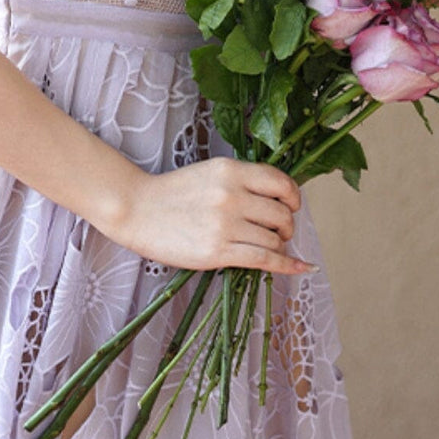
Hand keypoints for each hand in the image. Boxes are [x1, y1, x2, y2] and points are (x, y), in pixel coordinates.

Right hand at [111, 156, 314, 275]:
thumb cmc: (173, 193)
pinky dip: (287, 266)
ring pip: (274, 239)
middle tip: (278, 232)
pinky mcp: (218, 251)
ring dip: (279, 245)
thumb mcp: (210, 173)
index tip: (292, 206)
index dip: (293, 197)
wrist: (137, 210)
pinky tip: (301, 268)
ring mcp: (225, 225)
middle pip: (282, 214)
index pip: (280, 182)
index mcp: (231, 171)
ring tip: (269, 246)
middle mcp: (232, 195)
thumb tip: (279, 201)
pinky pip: (265, 260)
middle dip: (286, 226)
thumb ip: (242, 182)